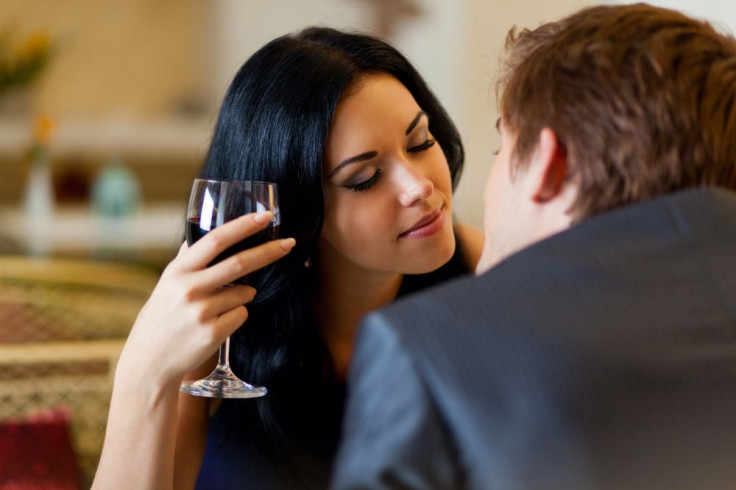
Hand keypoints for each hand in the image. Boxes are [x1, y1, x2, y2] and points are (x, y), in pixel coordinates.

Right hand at [116, 211, 294, 389]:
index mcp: (178, 271)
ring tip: (220, 305)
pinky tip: (217, 323)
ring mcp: (201, 312)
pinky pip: (241, 314)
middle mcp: (188, 288)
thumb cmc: (162, 317)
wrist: (149, 361)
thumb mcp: (167, 283)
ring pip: (244, 293)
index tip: (265, 216)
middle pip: (239, 263)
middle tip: (289, 243)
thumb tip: (200, 234)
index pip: (215, 240)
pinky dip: (237, 315)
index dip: (243, 226)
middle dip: (269, 251)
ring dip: (244, 294)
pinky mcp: (213, 333)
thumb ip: (186, 260)